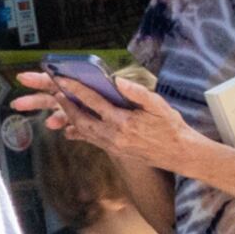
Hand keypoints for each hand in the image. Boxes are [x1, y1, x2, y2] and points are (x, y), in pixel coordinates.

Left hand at [10, 69, 200, 175]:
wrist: (179, 153)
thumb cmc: (170, 127)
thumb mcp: (158, 105)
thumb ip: (137, 93)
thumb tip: (118, 80)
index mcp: (123, 122)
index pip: (93, 102)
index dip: (75, 89)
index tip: (62, 79)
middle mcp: (114, 136)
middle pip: (81, 119)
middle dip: (66, 105)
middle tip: (55, 92)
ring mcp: (113, 146)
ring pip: (84, 132)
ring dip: (71, 118)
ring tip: (61, 105)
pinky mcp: (115, 151)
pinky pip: (92, 140)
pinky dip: (80, 133)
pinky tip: (71, 128)